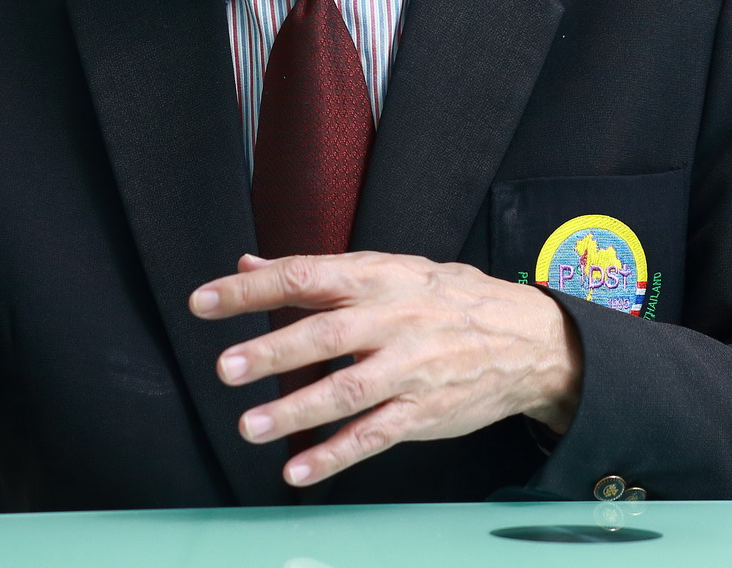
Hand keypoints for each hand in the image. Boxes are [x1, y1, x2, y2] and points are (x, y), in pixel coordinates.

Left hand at [189, 251, 582, 486]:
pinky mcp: (422, 412)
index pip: (304, 276)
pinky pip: (373, 436)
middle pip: (324, 335)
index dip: (251, 290)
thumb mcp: (388, 269)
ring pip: (346, 392)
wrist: (527, 338)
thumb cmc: (446, 299)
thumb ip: (317, 272)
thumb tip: (249, 264)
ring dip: (294, 411)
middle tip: (226, 368)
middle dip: (273, 352)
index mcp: (376, 278)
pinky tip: (297, 468)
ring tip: (249, 426)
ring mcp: (408, 369)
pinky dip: (334, 455)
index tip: (204, 302)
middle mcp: (390, 321)